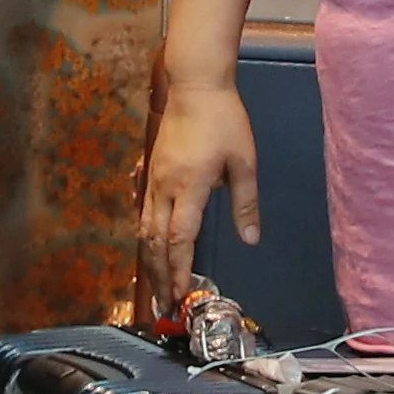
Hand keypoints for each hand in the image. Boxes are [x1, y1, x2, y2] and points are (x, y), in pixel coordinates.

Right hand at [137, 82, 260, 327]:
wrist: (195, 85)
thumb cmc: (224, 120)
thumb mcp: (245, 161)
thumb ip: (246, 203)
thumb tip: (249, 239)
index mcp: (190, 187)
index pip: (179, 239)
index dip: (179, 271)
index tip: (181, 296)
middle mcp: (165, 187)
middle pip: (155, 243)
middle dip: (160, 277)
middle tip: (164, 308)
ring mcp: (154, 179)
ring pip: (144, 230)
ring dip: (150, 262)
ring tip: (156, 288)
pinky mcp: (152, 171)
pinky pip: (144, 213)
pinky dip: (146, 238)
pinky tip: (150, 250)